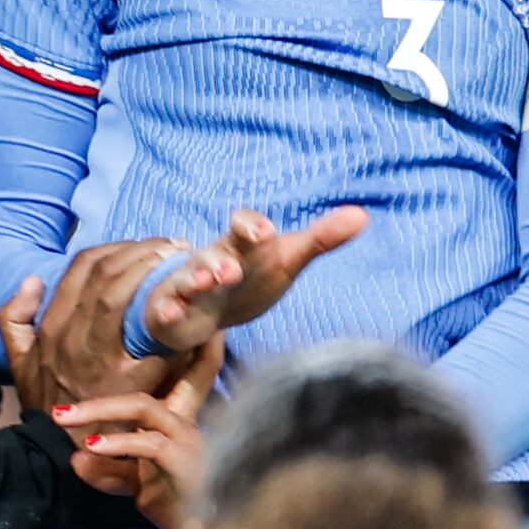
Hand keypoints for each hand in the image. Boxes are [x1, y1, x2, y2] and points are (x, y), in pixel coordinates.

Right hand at [9, 237, 225, 416]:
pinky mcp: (125, 380)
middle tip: (172, 245)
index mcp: (53, 326)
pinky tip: (187, 304)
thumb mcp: (19, 360)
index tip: (142, 245)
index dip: (116, 249)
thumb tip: (32, 280)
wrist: (56, 453)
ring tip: (179, 261)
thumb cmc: (44, 403)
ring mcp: (96, 356)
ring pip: (119, 296)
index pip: (83, 268)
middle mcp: (71, 336)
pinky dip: (167, 315)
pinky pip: (147, 336)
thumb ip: (14, 318)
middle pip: (105, 275)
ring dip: (151, 272)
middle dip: (142, 252)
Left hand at [58, 352, 213, 528]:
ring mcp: (188, 439)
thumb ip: (110, 472)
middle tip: (57, 413)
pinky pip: (152, 443)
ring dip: (102, 410)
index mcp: (171, 429)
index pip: (142, 403)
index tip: (64, 410)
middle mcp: (182, 427)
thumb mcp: (137, 487)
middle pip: (139, 400)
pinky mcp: (190, 459)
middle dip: (97, 402)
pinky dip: (120, 442)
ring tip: (66, 419)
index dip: (111, 397)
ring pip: (144, 408)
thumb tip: (75, 459)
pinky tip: (94, 447)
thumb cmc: (180, 509)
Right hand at [159, 204, 367, 348]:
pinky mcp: (169, 310)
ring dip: (195, 278)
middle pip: (215, 253)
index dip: (253, 226)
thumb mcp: (286, 259)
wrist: (204, 305)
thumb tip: (363, 215)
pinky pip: (166, 308)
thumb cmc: (252, 277)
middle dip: (222, 259)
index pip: (244, 226)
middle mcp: (212, 260)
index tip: (268, 232)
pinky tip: (172, 313)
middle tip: (233, 270)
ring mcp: (187, 284)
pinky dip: (168, 308)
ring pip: (188, 278)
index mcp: (241, 245)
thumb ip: (321, 239)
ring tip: (206, 282)